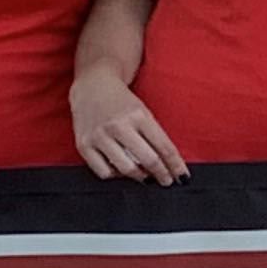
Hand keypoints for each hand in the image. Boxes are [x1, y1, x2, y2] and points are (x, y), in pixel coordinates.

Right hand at [72, 76, 189, 183]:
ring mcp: (99, 136)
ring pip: (126, 169)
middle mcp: (118, 126)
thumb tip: (168, 164)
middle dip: (161, 174)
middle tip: (166, 180)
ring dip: (140, 177)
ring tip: (145, 176)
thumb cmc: (121, 102)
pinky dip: (115, 175)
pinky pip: (104, 172)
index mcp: (138, 115)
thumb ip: (155, 136)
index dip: (175, 165)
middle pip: (148, 159)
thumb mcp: (143, 112)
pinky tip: (121, 170)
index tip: (182, 177)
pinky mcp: (84, 145)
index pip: (164, 146)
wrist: (92, 87)